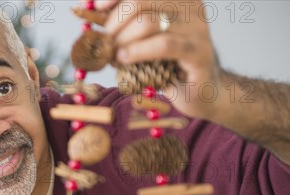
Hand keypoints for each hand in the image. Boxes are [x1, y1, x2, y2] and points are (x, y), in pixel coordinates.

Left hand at [85, 1, 221, 120]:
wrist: (200, 90)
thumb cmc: (167, 62)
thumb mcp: (142, 37)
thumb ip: (122, 23)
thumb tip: (89, 12)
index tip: (93, 6)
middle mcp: (190, 4)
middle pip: (140, 1)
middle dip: (114, 21)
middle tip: (104, 40)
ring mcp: (197, 26)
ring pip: (149, 22)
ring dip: (123, 39)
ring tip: (114, 54)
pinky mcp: (199, 51)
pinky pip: (163, 45)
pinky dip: (138, 51)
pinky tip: (124, 58)